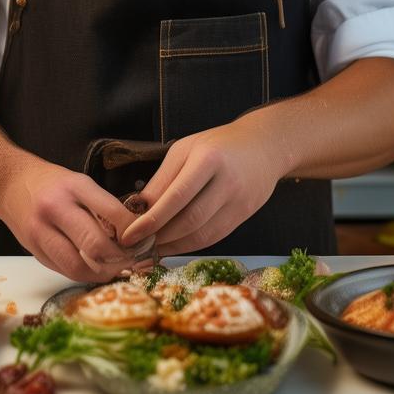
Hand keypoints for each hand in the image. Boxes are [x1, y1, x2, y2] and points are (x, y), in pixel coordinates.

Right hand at [0, 151, 140, 281]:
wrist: (9, 183)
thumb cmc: (51, 183)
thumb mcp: (79, 182)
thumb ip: (102, 206)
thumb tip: (133, 234)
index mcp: (73, 187)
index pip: (112, 213)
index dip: (133, 232)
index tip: (143, 239)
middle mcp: (55, 209)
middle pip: (95, 245)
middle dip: (120, 259)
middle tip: (134, 261)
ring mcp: (41, 232)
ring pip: (78, 267)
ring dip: (101, 274)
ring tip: (116, 270)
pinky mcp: (33, 251)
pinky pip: (63, 270)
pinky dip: (83, 274)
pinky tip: (95, 270)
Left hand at [118, 114, 280, 255]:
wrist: (264, 146)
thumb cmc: (217, 144)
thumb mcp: (185, 149)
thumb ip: (162, 179)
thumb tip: (136, 209)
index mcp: (208, 159)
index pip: (176, 196)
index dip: (151, 220)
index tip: (128, 235)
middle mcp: (227, 182)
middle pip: (190, 220)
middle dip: (159, 237)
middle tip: (135, 246)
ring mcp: (239, 201)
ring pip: (202, 235)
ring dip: (172, 247)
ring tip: (149, 249)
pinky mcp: (244, 215)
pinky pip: (214, 238)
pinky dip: (190, 246)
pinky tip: (172, 246)